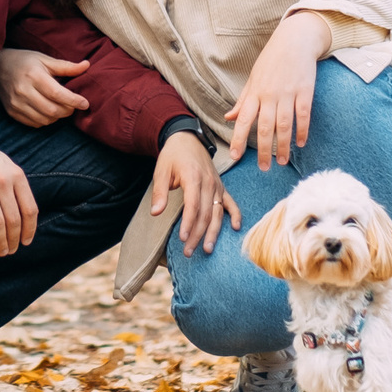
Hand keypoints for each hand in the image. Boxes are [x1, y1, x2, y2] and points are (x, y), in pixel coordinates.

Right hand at [0, 47, 89, 127]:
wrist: (0, 66)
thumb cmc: (25, 61)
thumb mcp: (45, 60)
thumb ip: (66, 66)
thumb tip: (87, 65)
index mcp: (34, 76)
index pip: (57, 94)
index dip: (74, 101)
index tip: (85, 103)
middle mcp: (23, 91)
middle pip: (52, 110)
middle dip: (68, 111)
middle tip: (73, 105)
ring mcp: (16, 103)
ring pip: (44, 120)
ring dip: (57, 117)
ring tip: (60, 107)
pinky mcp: (12, 112)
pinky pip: (34, 124)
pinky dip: (45, 120)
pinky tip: (47, 110)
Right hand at [0, 130, 38, 256]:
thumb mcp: (3, 163)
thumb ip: (15, 183)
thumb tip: (24, 211)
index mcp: (15, 174)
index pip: (29, 209)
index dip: (29, 230)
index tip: (26, 242)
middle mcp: (2, 180)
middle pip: (14, 220)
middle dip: (14, 240)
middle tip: (10, 251)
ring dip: (1, 242)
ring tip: (0, 252)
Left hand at [149, 130, 239, 254]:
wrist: (187, 139)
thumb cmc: (173, 156)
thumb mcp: (161, 170)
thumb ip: (160, 192)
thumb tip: (155, 212)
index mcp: (193, 177)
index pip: (193, 205)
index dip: (189, 223)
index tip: (183, 238)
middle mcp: (209, 182)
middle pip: (206, 213)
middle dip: (198, 235)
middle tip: (189, 252)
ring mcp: (218, 185)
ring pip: (218, 212)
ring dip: (213, 232)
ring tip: (207, 249)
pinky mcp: (221, 187)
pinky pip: (231, 203)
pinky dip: (235, 215)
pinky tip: (236, 228)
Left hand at [224, 11, 332, 171]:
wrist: (295, 40)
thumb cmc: (271, 60)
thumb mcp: (253, 79)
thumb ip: (243, 100)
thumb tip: (228, 117)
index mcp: (254, 93)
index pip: (243, 120)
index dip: (237, 139)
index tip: (234, 156)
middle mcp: (269, 95)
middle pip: (264, 128)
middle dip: (262, 150)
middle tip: (263, 168)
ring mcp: (288, 93)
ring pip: (284, 125)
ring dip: (283, 146)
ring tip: (282, 162)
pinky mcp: (305, 91)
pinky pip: (303, 115)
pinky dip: (302, 131)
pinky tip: (300, 143)